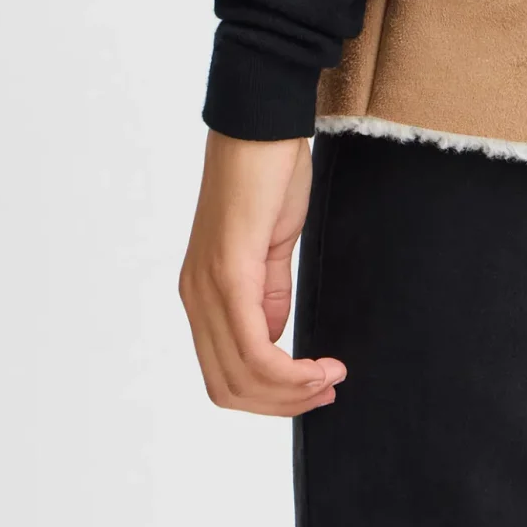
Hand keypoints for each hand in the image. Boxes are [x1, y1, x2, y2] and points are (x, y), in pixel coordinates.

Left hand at [179, 131, 347, 414]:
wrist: (262, 122)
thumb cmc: (269, 172)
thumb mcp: (272, 243)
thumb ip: (270, 293)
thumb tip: (276, 340)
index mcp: (204, 292)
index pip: (224, 374)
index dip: (270, 396)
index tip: (316, 387)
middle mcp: (196, 297)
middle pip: (228, 388)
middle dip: (281, 404)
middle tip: (327, 390)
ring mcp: (206, 288)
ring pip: (239, 377)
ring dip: (289, 392)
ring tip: (330, 379)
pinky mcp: (228, 272)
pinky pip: (253, 347)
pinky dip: (289, 370)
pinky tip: (320, 364)